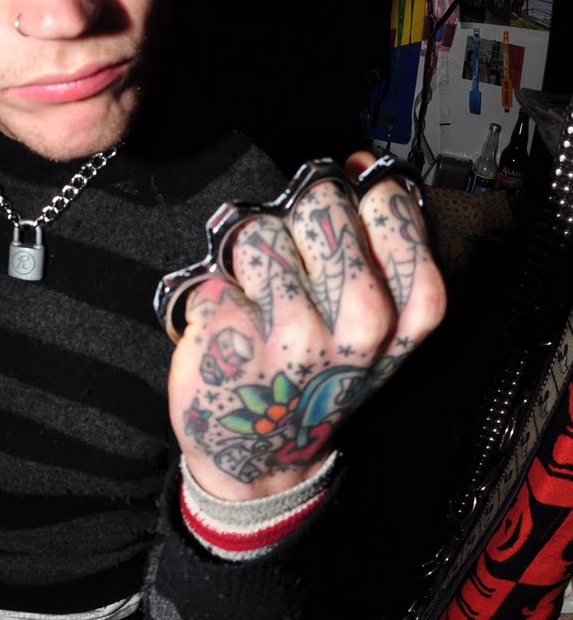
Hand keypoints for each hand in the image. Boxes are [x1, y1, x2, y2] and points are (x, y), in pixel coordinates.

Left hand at [168, 153, 445, 499]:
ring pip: (260, 230)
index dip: (356, 195)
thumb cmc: (315, 375)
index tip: (339, 220)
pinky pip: (215, 268)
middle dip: (294, 218)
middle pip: (320, 204)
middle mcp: (360, 324)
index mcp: (406, 312)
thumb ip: (374, 242)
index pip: (390, 204)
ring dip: (247, 252)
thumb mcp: (373, 322)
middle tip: (289, 263)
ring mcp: (297, 336)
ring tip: (257, 296)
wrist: (260, 457)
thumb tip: (354, 163)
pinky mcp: (236, 340)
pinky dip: (212, 286)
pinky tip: (228, 320)